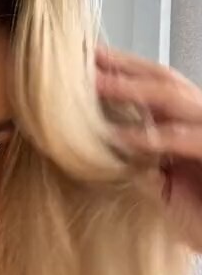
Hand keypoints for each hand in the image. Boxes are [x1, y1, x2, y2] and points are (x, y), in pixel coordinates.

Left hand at [96, 45, 201, 251]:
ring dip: (133, 89)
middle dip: (123, 67)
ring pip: (174, 98)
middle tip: (85, 59)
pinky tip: (125, 137)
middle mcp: (200, 119)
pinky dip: (156, 137)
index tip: (84, 60)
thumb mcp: (160, 187)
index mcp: (186, 123)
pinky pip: (187, 139)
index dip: (121, 69)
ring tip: (97, 84)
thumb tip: (98, 148)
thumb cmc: (199, 215)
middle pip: (163, 79)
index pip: (153, 83)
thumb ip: (135, 164)